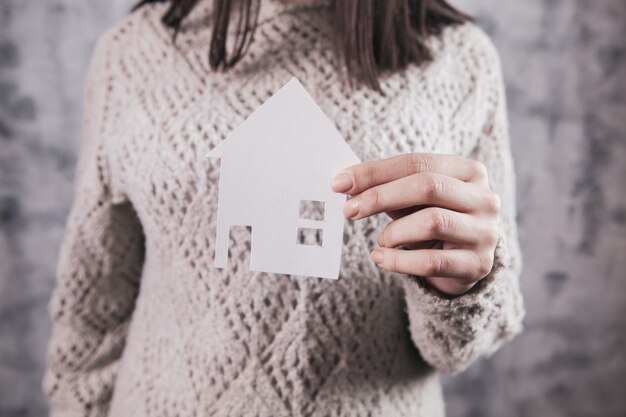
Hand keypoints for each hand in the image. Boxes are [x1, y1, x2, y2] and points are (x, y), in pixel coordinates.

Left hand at [331, 153, 500, 296]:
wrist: (464, 263)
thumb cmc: (433, 220)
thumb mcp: (414, 199)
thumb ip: (388, 187)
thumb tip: (345, 182)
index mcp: (468, 171)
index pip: (417, 163)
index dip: (376, 172)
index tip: (340, 182)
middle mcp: (484, 198)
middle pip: (427, 187)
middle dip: (380, 197)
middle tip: (349, 210)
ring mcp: (485, 232)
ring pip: (432, 223)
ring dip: (394, 232)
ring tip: (381, 240)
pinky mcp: (477, 265)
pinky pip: (432, 262)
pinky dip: (399, 261)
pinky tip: (380, 258)